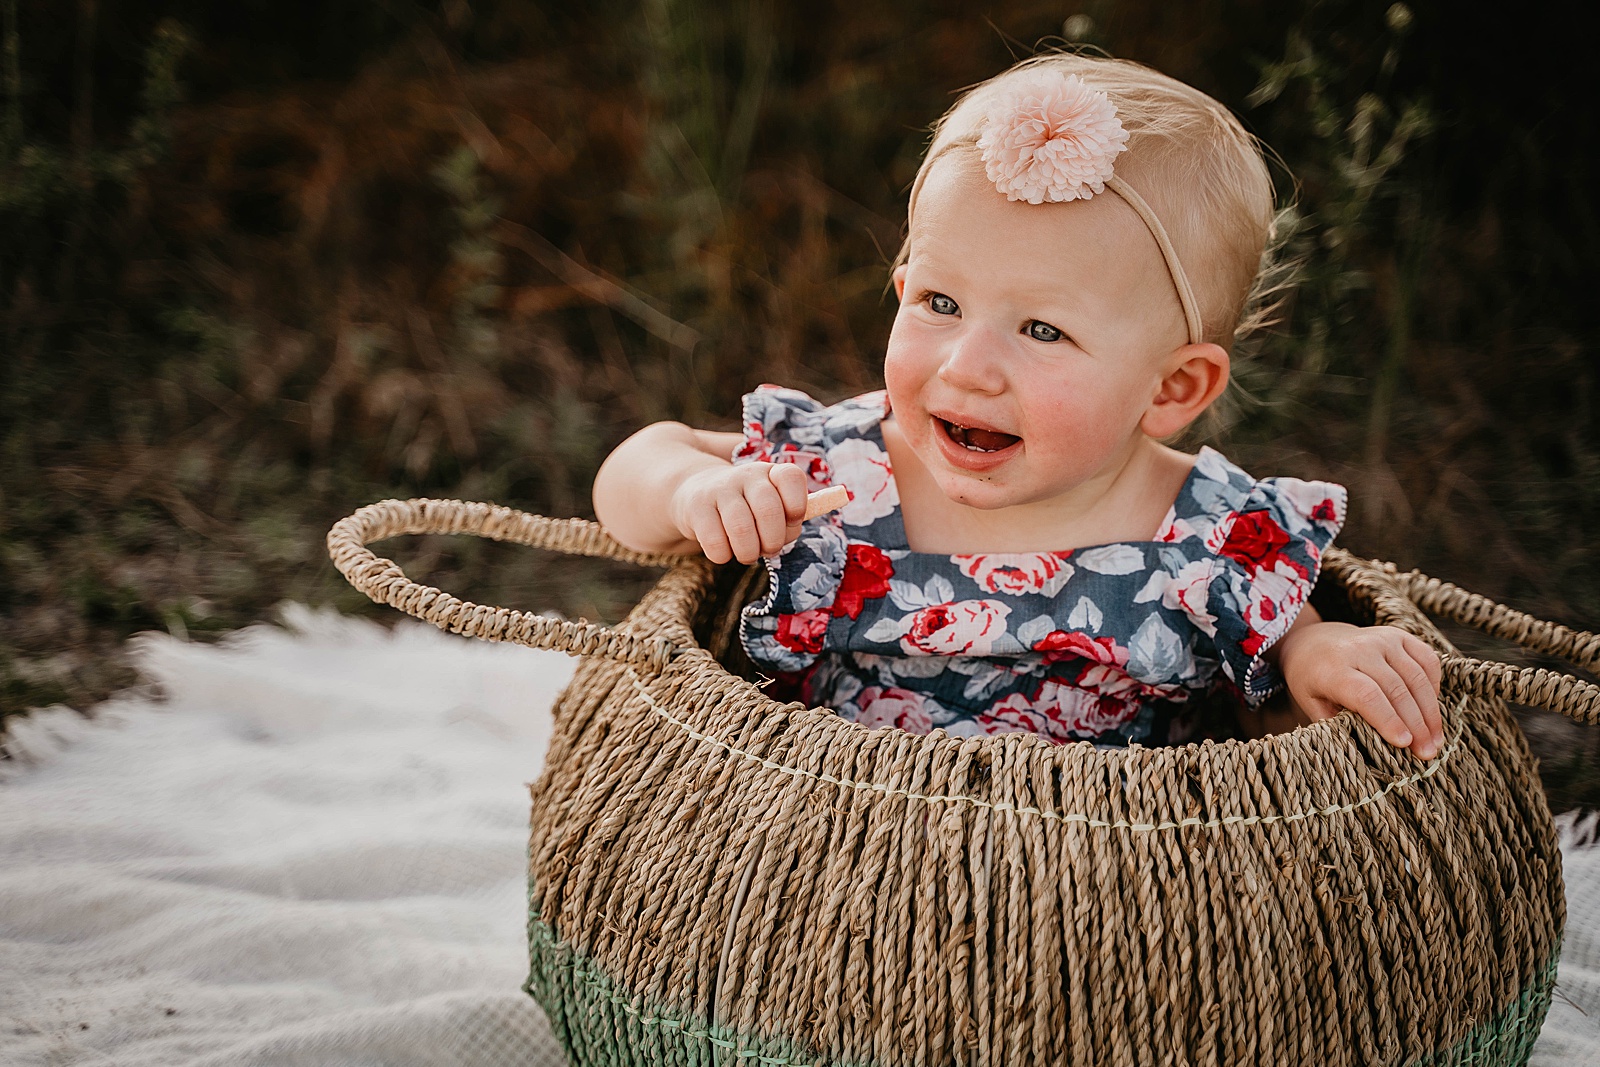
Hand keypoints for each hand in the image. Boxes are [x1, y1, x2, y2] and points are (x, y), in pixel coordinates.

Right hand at [668, 462, 809, 563]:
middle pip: (768, 510)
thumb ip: (788, 521)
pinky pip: (715, 541)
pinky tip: (723, 550)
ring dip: (749, 553)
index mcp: (770, 473)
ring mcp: (719, 489)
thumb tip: (789, 533)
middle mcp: (746, 475)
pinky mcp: (696, 507)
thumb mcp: (771, 508)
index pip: (791, 477)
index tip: (791, 521)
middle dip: (773, 541)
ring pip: (741, 528)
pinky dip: (723, 555)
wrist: (696, 494)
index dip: (797, 505)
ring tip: (747, 555)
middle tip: (768, 550)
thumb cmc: (746, 509)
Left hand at [1274, 621, 1443, 758]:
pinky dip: (1434, 685)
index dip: (1388, 719)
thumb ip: (1338, 724)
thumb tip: (1370, 749)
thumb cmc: (1313, 680)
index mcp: (1333, 669)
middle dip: (1415, 725)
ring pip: (1416, 677)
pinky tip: (1432, 709)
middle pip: (1396, 690)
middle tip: (1426, 753)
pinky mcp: (1398, 635)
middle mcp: (1359, 649)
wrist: (1313, 642)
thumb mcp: (1312, 704)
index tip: (1405, 743)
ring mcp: (1381, 639)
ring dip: (1430, 712)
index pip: (1367, 695)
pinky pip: (1427, 659)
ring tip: (1435, 740)